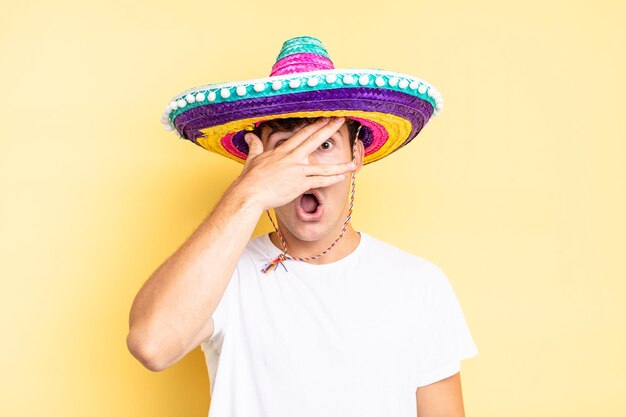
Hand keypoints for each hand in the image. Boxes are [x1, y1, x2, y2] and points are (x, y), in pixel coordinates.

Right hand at [232, 117, 356, 210]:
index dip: (314, 125)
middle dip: (328, 129)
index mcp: (282, 151)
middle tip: (340, 120)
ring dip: (339, 165)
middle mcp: (292, 158)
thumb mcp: (252, 159)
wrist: (250, 194)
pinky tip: (342, 177)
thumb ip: (254, 146)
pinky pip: (320, 181)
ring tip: (353, 162)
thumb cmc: (250, 179)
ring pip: (323, 166)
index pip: (301, 134)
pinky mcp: (300, 184)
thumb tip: (249, 136)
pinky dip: (332, 179)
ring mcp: (298, 171)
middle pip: (314, 140)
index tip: (324, 118)